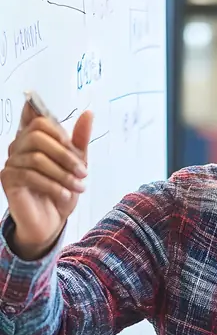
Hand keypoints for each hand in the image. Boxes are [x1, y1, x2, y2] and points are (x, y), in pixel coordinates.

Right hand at [1, 102, 92, 258]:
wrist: (51, 221)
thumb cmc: (61, 191)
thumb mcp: (76, 164)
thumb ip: (80, 140)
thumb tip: (88, 113)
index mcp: (34, 139)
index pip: (39, 120)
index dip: (58, 130)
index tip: (74, 148)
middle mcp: (19, 146)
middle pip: (37, 135)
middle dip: (65, 155)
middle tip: (83, 172)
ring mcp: (11, 162)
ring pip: (37, 158)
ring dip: (63, 174)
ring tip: (78, 187)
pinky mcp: (8, 179)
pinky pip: (30, 176)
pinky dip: (53, 186)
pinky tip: (65, 195)